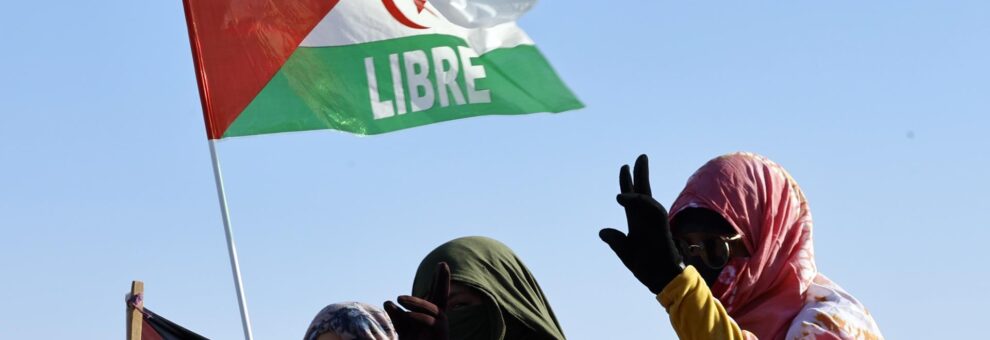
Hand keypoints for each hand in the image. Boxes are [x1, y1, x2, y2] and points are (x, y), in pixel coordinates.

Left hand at [385, 262, 450, 339]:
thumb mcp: (401, 327)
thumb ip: (396, 314)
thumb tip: (388, 302)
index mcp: (431, 313)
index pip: (434, 293)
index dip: (438, 279)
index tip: (442, 263)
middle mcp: (439, 317)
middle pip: (442, 294)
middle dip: (443, 279)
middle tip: (442, 264)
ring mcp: (442, 325)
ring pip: (429, 308)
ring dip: (414, 302)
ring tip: (398, 299)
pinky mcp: (440, 333)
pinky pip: (428, 321)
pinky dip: (415, 316)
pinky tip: (406, 315)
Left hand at [599, 154, 683, 293]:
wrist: (662, 279)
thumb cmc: (646, 267)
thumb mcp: (625, 252)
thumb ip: (616, 241)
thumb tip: (602, 231)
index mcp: (637, 223)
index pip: (632, 199)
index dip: (628, 184)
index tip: (625, 167)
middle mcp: (646, 219)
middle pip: (643, 191)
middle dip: (640, 174)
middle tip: (640, 157)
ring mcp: (654, 222)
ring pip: (647, 197)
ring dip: (639, 181)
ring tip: (630, 166)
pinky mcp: (661, 227)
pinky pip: (650, 209)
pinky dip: (637, 201)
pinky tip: (623, 196)